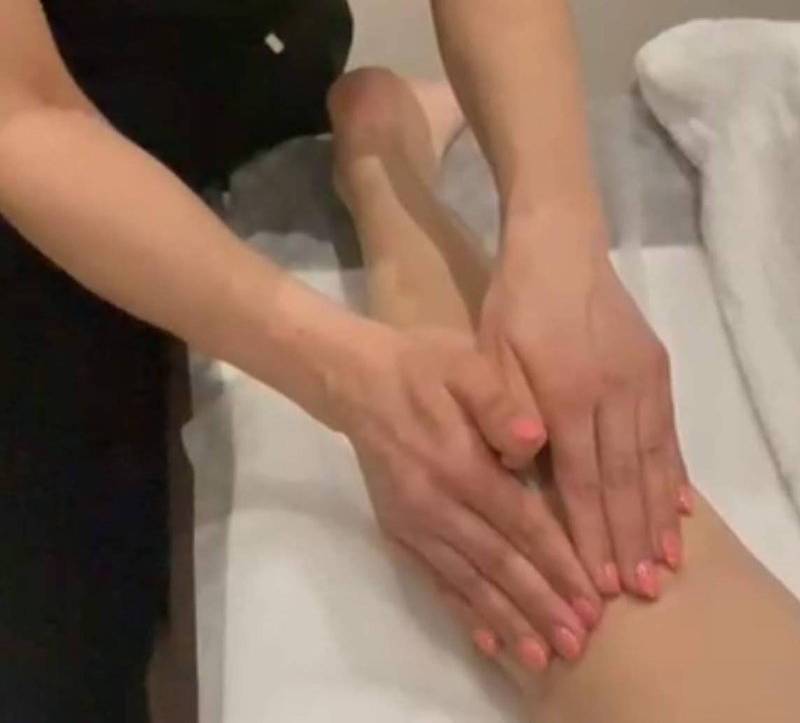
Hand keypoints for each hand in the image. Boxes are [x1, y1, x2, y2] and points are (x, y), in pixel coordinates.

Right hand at [336, 325, 602, 667]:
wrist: (358, 380)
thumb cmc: (424, 367)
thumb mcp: (465, 365)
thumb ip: (499, 403)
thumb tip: (535, 439)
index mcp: (461, 463)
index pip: (522, 523)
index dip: (558, 562)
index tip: (593, 596)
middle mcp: (437, 503)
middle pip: (499, 564)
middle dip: (541, 606)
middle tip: (580, 642)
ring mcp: (414, 523)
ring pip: (468, 582)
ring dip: (507, 621)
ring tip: (542, 655)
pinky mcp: (397, 532)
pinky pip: (433, 580)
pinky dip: (461, 613)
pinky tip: (485, 640)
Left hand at [480, 217, 689, 600]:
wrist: (560, 245)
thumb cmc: (516, 303)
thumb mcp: (491, 351)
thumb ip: (505, 410)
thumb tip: (519, 468)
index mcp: (565, 392)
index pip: (579, 478)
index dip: (589, 532)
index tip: (598, 580)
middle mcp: (612, 392)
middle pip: (623, 479)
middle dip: (630, 538)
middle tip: (640, 591)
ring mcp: (641, 380)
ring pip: (653, 459)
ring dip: (659, 515)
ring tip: (668, 562)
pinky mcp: (656, 368)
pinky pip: (669, 430)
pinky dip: (675, 472)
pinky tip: (683, 505)